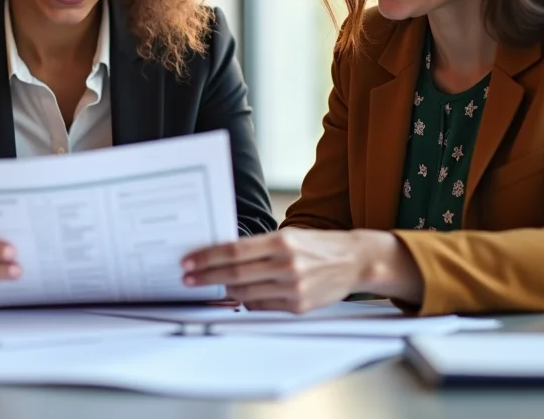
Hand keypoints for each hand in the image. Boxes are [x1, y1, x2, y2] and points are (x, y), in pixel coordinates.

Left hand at [181, 228, 417, 312]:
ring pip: (245, 293)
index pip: (234, 251)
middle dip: (206, 277)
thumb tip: (223, 256)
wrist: (355, 261)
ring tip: (210, 285)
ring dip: (224, 290)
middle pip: (234, 273)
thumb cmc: (318, 245)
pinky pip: (261, 306)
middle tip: (188, 277)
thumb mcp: (289, 236)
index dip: (207, 257)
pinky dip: (247, 301)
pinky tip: (239, 294)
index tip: (189, 261)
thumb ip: (259, 247)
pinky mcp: (298, 306)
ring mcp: (293, 288)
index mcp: (282, 242)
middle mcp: (287, 266)